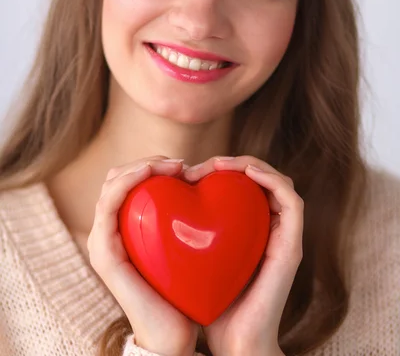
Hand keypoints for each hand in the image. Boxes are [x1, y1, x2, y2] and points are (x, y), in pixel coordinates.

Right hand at [87, 156, 198, 355]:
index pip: (128, 180)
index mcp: (123, 228)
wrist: (173, 334)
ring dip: (140, 166)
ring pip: (112, 183)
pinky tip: (151, 173)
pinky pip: (109, 204)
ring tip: (170, 167)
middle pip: (117, 176)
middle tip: (179, 165)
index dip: (152, 164)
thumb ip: (181, 218)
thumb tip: (201, 186)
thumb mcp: (182, 245)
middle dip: (147, 161)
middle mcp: (107, 230)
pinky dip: (127, 181)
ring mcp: (102, 240)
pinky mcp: (103, 252)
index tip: (183, 167)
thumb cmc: (182, 290)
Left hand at [183, 155, 302, 355]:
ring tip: (220, 165)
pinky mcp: (292, 245)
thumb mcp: (194, 258)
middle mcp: (270, 229)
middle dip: (231, 164)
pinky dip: (271, 180)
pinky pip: (292, 201)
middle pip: (260, 179)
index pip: (243, 186)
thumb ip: (188, 233)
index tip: (187, 173)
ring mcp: (285, 237)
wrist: (233, 344)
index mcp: (250, 230)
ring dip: (250, 165)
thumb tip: (159, 206)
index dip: (220, 169)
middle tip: (200, 168)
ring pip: (278, 182)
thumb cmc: (210, 303)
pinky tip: (245, 173)